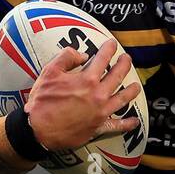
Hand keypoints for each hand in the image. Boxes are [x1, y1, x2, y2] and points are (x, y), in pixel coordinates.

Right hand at [24, 39, 141, 149]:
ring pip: (123, 99)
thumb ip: (66, 58)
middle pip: (118, 76)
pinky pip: (118, 126)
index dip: (109, 49)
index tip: (112, 44)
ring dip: (131, 91)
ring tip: (136, 86)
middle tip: (126, 59)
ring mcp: (101, 112)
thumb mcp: (49, 72)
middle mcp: (98, 94)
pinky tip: (134, 121)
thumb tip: (82, 54)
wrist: (38, 130)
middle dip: (124, 64)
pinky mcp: (98, 127)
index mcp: (87, 80)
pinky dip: (127, 123)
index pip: (103, 59)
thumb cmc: (42, 102)